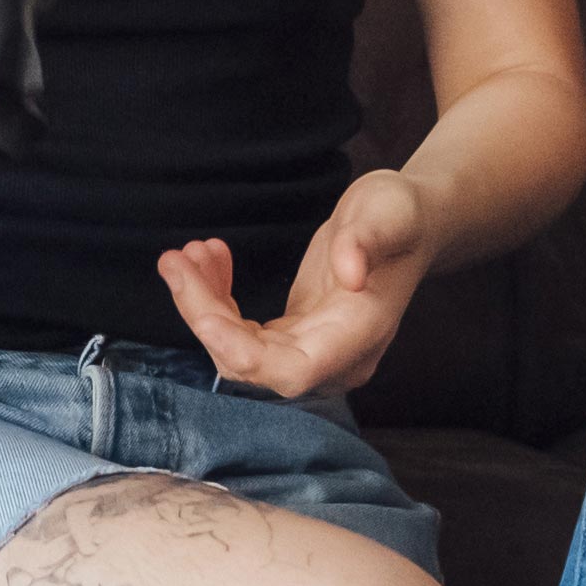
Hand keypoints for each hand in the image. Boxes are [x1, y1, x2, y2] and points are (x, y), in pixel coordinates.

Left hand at [158, 171, 432, 397]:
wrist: (409, 222)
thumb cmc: (402, 216)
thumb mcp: (388, 214)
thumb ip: (367, 241)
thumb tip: (349, 270)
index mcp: (358, 337)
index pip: (291, 372)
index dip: (241, 352)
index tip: (203, 313)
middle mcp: (333, 358)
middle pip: (251, 363)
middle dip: (204, 315)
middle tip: (176, 258)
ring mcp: (312, 351)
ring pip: (237, 350)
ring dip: (202, 305)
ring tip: (188, 252)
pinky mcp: (293, 336)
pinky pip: (240, 333)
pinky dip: (215, 299)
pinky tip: (209, 258)